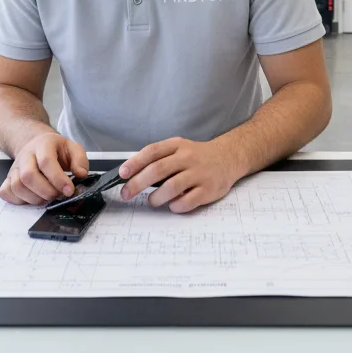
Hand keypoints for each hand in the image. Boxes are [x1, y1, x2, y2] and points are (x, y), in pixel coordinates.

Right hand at [0, 132, 88, 205]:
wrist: (36, 145)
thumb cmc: (56, 150)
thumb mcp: (73, 148)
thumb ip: (80, 161)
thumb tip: (81, 175)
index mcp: (43, 144)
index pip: (46, 162)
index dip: (58, 179)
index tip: (69, 191)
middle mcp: (26, 155)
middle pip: (28, 175)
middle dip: (46, 191)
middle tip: (58, 195)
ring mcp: (15, 167)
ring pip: (17, 186)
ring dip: (34, 198)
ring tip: (47, 198)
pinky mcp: (8, 178)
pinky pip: (6, 192)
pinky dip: (18, 200)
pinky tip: (32, 198)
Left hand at [118, 137, 243, 213]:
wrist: (228, 157)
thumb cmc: (198, 156)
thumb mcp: (179, 148)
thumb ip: (160, 158)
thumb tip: (133, 173)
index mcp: (177, 146)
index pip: (152, 152)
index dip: (135, 163)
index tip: (123, 174)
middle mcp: (188, 158)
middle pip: (158, 170)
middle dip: (137, 183)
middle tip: (127, 193)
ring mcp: (199, 174)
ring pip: (171, 187)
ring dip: (156, 197)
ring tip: (152, 201)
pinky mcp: (208, 190)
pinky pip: (187, 201)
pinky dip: (175, 206)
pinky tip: (172, 205)